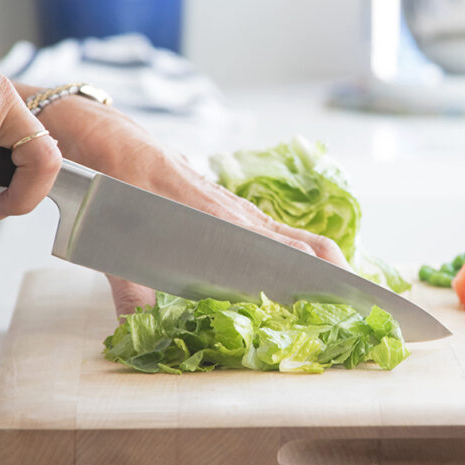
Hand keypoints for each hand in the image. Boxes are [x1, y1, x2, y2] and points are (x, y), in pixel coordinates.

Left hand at [25, 88, 349, 314]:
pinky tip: (304, 268)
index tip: (340, 294)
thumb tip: (136, 328)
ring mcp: (233, 207)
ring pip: (291, 234)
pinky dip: (296, 249)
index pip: (280, 248)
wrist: (104, 136)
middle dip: (334, 270)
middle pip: (301, 241)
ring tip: (346, 292)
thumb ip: (127, 284)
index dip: (312, 272)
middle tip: (360, 301)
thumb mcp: (114, 232)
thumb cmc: (112, 178)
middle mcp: (234, 211)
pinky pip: (272, 228)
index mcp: (216, 217)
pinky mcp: (225, 205)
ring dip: (319, 262)